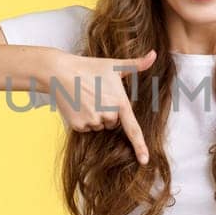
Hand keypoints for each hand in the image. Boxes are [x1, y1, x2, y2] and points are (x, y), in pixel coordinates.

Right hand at [49, 49, 156, 165]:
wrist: (60, 71)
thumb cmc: (89, 67)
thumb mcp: (114, 65)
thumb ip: (137, 64)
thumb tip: (155, 54)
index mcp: (119, 103)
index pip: (133, 129)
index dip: (140, 146)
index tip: (145, 160)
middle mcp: (107, 115)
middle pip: (113, 123)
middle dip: (107, 112)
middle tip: (97, 95)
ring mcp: (92, 121)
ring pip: (99, 126)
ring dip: (95, 116)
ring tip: (86, 98)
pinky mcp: (78, 125)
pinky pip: (86, 128)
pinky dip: (83, 119)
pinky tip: (78, 105)